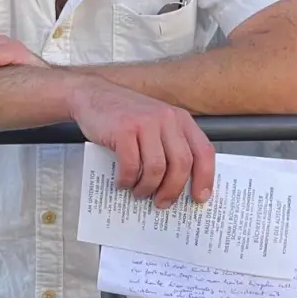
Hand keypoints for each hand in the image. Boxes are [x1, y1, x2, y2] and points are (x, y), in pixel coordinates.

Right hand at [67, 78, 214, 208]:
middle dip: (173, 190)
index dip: (205, 177)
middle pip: (181, 163)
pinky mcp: (123, 129)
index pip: (203, 151)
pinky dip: (127, 180)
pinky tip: (122, 183)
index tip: (200, 198)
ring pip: (157, 168)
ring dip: (148, 188)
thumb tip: (178, 185)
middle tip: (163, 203)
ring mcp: (145, 122)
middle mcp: (166, 119)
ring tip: (140, 193)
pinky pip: (131, 165)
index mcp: (180, 119)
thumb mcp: (156, 123)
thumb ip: (169, 146)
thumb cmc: (124, 115)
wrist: (92, 94)